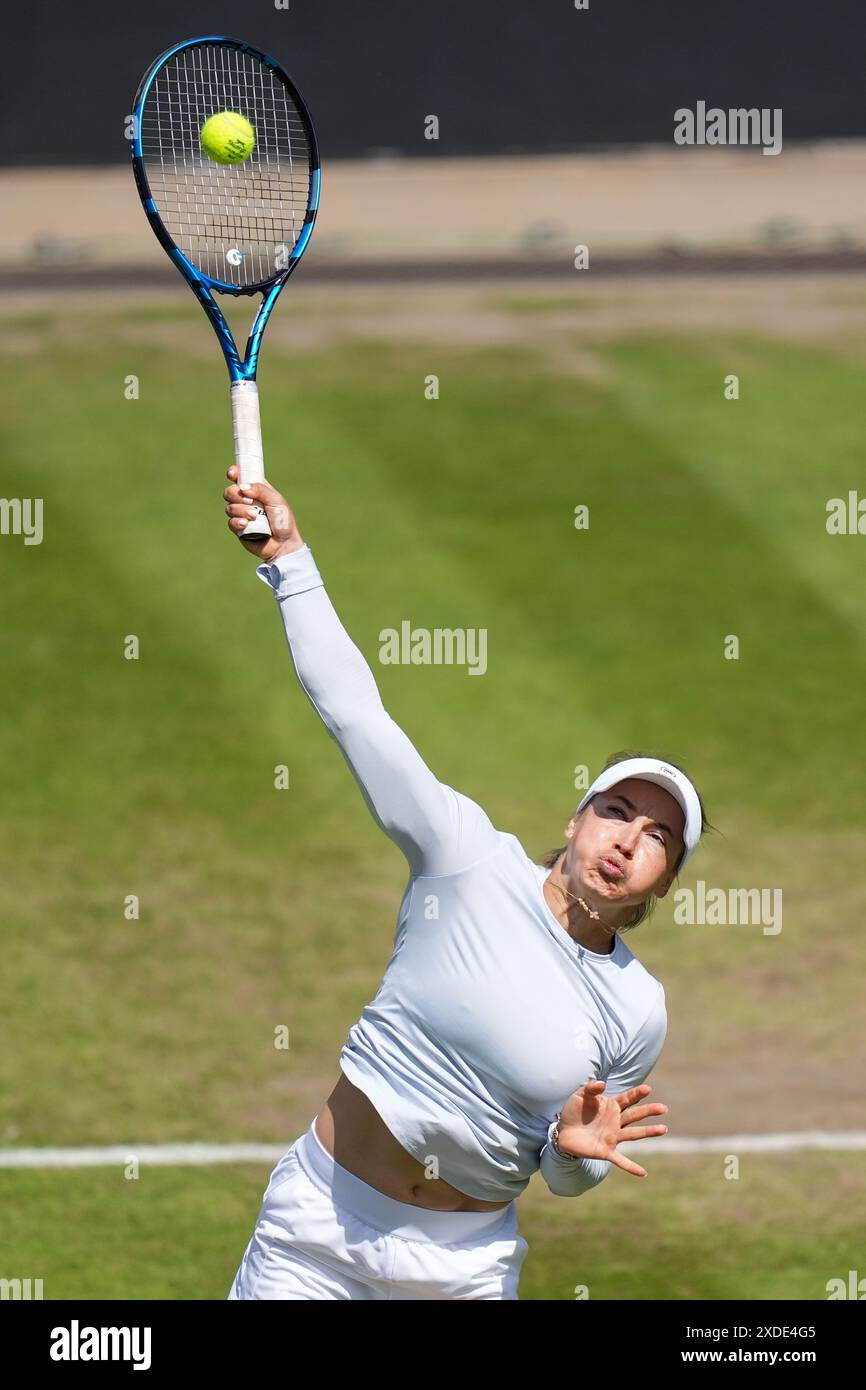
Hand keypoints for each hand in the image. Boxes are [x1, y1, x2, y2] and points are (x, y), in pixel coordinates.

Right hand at [223, 465, 304, 562]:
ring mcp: (241, 515)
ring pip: (229, 507)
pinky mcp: (238, 528)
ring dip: (240, 510)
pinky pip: (230, 522)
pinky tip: (246, 524)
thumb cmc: (284, 521)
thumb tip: (242, 486)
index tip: (233, 473)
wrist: (284, 544)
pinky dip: (237, 522)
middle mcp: (247, 501)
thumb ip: (261, 490)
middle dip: (236, 495)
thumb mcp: (277, 501)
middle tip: (249, 501)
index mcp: (256, 490)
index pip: (241, 478)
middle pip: (229, 491)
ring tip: (254, 516)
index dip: (233, 473)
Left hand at [554, 1080, 668, 1177]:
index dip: (637, 1094)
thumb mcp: (580, 1095)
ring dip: (648, 1132)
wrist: (562, 1132)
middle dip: (648, 1111)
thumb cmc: (573, 1111)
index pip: (627, 1099)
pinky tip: (643, 1173)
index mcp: (611, 1106)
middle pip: (635, 1115)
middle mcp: (616, 1121)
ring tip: (663, 1129)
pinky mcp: (606, 1151)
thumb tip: (603, 1083)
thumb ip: (591, 1088)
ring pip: (633, 1134)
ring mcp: (612, 1137)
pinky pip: (621, 1161)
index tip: (648, 1089)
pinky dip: (631, 1167)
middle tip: (663, 1108)